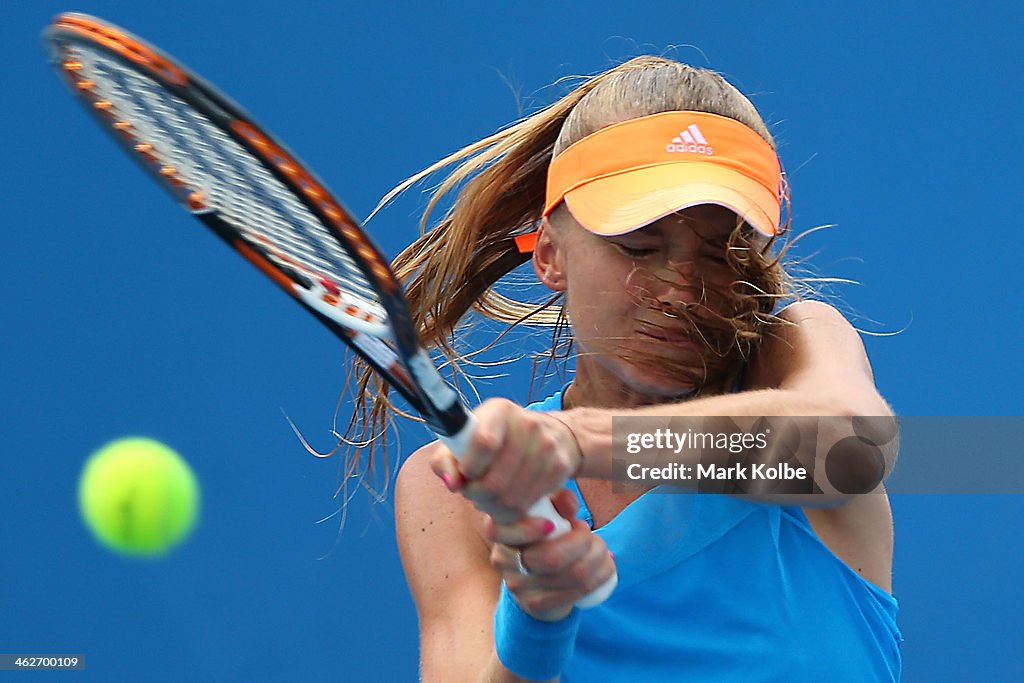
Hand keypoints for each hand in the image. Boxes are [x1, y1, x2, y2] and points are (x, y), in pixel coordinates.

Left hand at [429, 398, 581, 524]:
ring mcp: (547, 447)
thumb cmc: (498, 439)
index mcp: (500, 411)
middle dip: (477, 496)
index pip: (483, 443)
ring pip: (510, 499)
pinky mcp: (560, 467)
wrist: (554, 434)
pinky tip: (506, 502)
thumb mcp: (468, 438)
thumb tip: (452, 483)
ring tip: (488, 498)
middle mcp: (528, 424)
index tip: (465, 473)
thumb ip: (446, 459)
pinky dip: (511, 512)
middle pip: (494, 482)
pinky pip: (527, 505)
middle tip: (473, 493)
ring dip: (492, 507)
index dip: (469, 468)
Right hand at [487, 489, 614, 620]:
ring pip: (571, 574)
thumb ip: (558, 501)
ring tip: (602, 549)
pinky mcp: (536, 605)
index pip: (497, 531)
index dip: (526, 529)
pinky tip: (607, 567)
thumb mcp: (548, 512)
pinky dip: (599, 577)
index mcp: (500, 531)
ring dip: (598, 559)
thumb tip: (568, 502)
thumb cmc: (544, 536)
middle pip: (550, 557)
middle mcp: (503, 560)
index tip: (552, 525)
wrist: (537, 583)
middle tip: (590, 534)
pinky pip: (576, 592)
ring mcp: (518, 586)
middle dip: (583, 542)